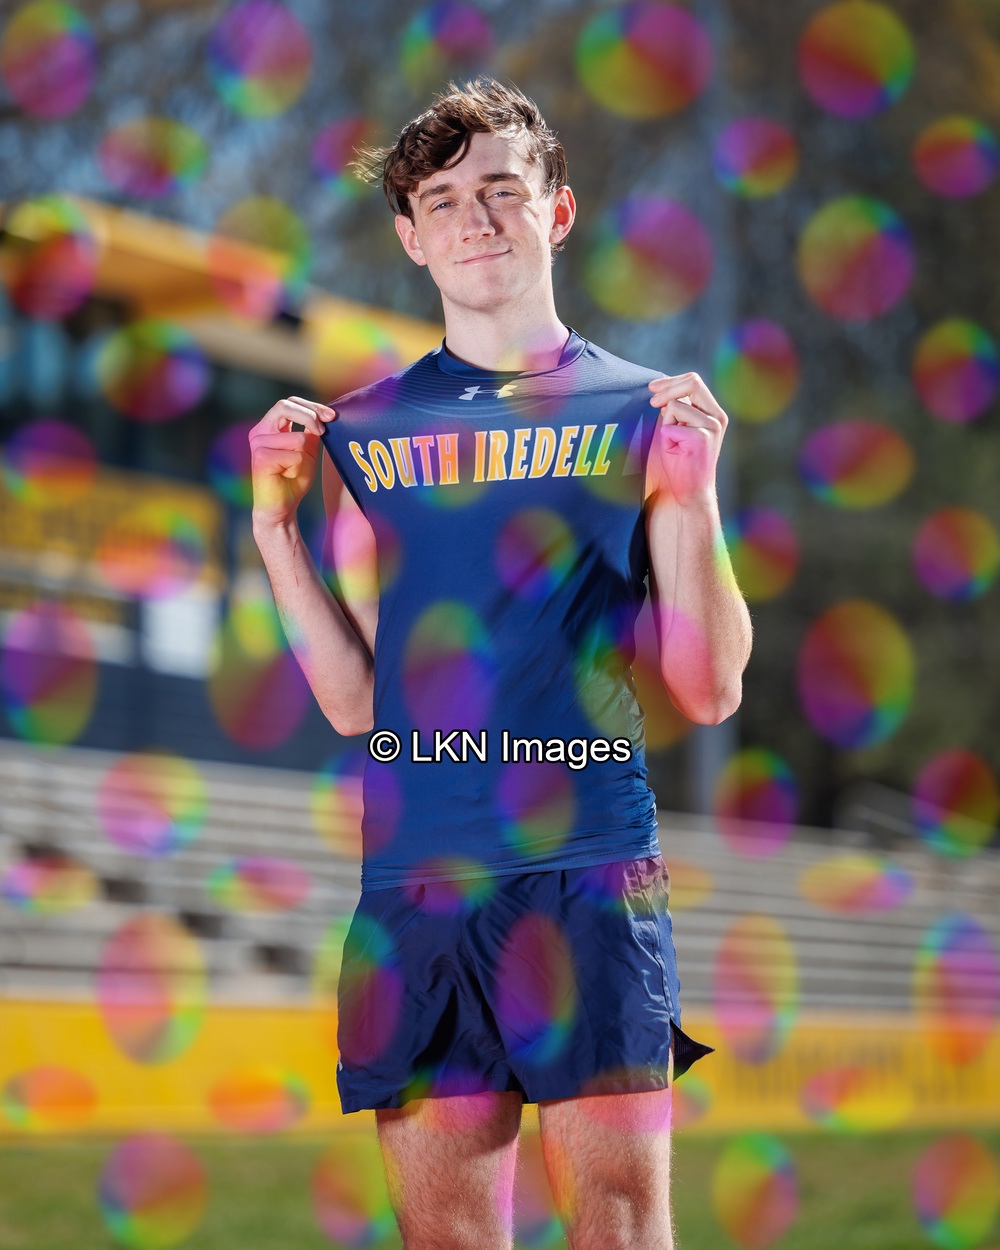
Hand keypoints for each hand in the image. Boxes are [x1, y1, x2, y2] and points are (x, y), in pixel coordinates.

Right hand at [249, 396, 335, 526]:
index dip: (312, 406)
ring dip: (304, 456)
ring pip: (297, 437)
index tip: (332, 416)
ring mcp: (258, 443)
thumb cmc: (293, 480)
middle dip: (310, 416)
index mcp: (269, 427)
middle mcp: (259, 432)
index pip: (289, 403)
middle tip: (323, 432)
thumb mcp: (306, 451)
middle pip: (285, 406)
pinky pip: (294, 455)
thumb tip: (324, 415)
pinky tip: (287, 476)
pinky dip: (298, 467)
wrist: (281, 507)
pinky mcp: (261, 457)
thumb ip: (311, 431)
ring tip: (293, 469)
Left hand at [647, 372, 728, 507]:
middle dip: (667, 389)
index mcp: (713, 412)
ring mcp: (711, 427)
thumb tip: (663, 391)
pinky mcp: (701, 439)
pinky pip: (670, 427)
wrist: (690, 491)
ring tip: (673, 443)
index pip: (694, 381)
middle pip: (693, 382)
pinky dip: (666, 439)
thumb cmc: (681, 461)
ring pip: (676, 406)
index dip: (671, 381)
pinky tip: (675, 453)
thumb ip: (678, 409)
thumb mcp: (680, 429)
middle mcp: (717, 417)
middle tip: (652, 403)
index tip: (652, 387)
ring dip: (666, 424)